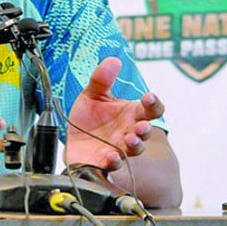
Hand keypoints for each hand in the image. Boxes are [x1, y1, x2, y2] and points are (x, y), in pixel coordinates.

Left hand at [65, 57, 164, 172]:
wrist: (73, 139)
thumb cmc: (89, 117)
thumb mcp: (92, 94)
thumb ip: (101, 79)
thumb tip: (113, 60)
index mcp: (131, 113)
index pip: (151, 109)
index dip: (154, 103)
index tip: (149, 97)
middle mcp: (129, 131)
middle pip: (145, 132)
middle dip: (145, 129)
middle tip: (142, 126)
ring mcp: (119, 148)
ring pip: (134, 149)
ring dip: (135, 144)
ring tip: (130, 139)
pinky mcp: (105, 162)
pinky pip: (114, 164)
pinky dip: (115, 161)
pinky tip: (112, 156)